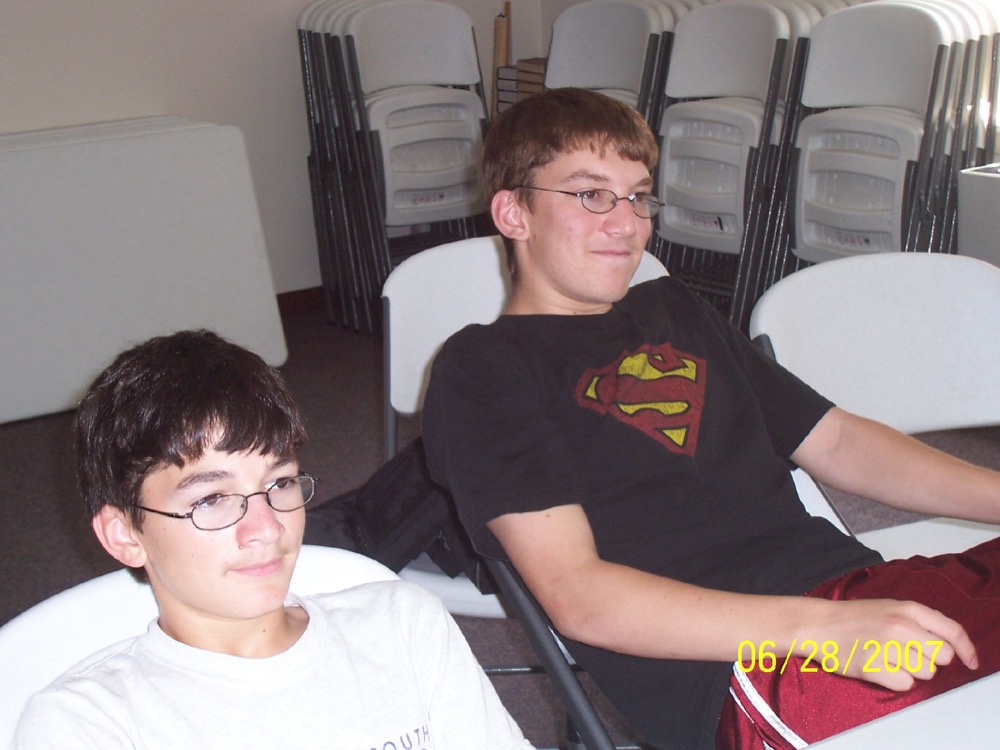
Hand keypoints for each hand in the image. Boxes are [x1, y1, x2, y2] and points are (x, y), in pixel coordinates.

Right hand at [812, 598, 977, 690]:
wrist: (819, 624)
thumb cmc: (856, 617)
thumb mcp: (890, 607)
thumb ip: (920, 621)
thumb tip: (951, 646)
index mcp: (907, 609)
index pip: (952, 631)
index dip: (967, 649)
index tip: (971, 661)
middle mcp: (899, 626)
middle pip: (942, 656)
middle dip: (931, 659)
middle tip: (909, 653)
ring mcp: (886, 646)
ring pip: (926, 672)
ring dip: (913, 670)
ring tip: (891, 659)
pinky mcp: (873, 666)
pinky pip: (905, 684)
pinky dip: (897, 680)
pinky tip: (881, 668)